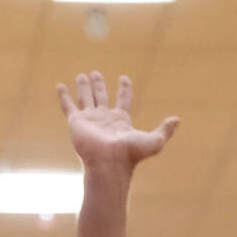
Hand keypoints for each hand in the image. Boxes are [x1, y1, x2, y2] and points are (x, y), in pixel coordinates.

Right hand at [59, 72, 176, 172]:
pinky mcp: (76, 122)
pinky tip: (60, 86)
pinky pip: (68, 106)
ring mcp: (90, 119)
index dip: (124, 89)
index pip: (123, 100)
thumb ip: (164, 130)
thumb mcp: (154, 141)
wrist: (109, 163)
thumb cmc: (130, 154)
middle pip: (101, 96)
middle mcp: (104, 118)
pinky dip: (64, 96)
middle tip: (95, 73)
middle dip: (99, 85)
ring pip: (86, 98)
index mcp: (121, 120)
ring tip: (83, 75)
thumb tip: (177, 120)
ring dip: (84, 87)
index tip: (124, 78)